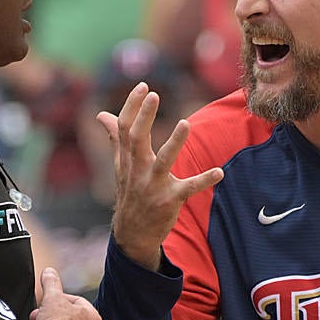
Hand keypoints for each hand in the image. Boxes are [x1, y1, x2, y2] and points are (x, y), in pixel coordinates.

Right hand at [97, 82, 222, 270]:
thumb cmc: (130, 193)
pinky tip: (219, 172)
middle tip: (154, 94)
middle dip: (145, 117)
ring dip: (175, 143)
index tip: (144, 86)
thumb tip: (101, 114)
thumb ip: (115, 138)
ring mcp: (153, 186)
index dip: (132, 106)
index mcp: (126, 160)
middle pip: (137, 140)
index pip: (124, 128)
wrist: (133, 234)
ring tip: (186, 124)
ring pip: (163, 161)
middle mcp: (137, 170)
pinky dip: (204, 180)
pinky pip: (188, 189)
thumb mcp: (120, 166)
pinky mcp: (170, 200)